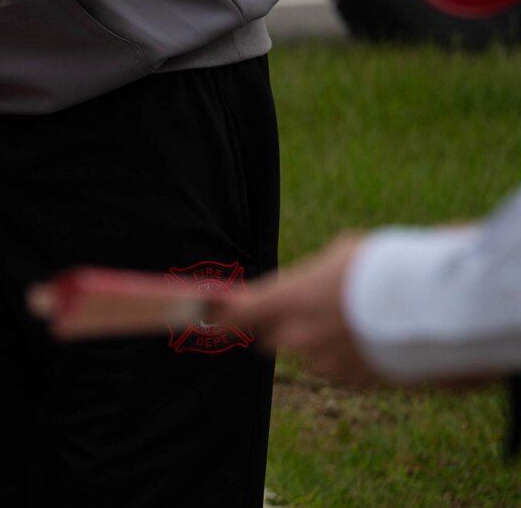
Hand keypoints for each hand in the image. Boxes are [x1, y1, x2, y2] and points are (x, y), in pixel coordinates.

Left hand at [206, 233, 377, 384]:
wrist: (431, 306)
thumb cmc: (381, 269)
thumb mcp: (336, 258)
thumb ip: (307, 279)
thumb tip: (301, 288)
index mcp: (287, 300)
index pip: (237, 315)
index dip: (221, 317)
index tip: (209, 319)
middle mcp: (297, 337)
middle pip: (269, 337)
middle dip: (277, 327)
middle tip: (301, 311)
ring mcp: (324, 363)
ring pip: (308, 353)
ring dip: (320, 342)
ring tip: (354, 319)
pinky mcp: (352, 381)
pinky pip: (337, 368)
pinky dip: (346, 357)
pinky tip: (369, 337)